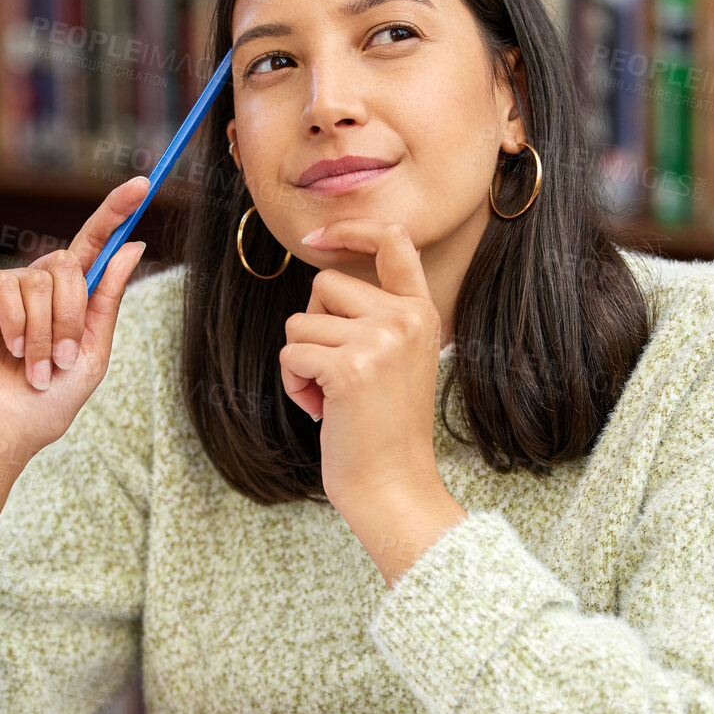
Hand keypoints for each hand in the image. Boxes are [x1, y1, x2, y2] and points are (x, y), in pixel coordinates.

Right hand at [0, 176, 150, 461]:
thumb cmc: (43, 404)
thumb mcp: (91, 352)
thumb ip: (107, 299)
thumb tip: (133, 246)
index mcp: (68, 299)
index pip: (94, 246)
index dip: (115, 213)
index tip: (141, 185)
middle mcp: (35, 285)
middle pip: (71, 263)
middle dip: (73, 314)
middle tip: (63, 361)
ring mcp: (1, 286)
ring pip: (42, 278)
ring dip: (47, 331)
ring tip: (35, 369)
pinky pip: (8, 285)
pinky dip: (18, 323)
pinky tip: (9, 350)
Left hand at [279, 219, 444, 515]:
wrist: (393, 485)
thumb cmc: (384, 430)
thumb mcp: (397, 359)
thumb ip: (377, 316)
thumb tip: (325, 274)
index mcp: (421, 313)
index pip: (393, 240)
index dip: (351, 228)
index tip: (317, 238)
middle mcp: (405, 319)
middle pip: (325, 284)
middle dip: (314, 327)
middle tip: (337, 375)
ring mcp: (380, 340)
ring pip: (301, 321)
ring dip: (301, 361)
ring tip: (331, 396)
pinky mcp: (350, 367)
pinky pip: (292, 353)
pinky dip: (294, 383)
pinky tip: (322, 410)